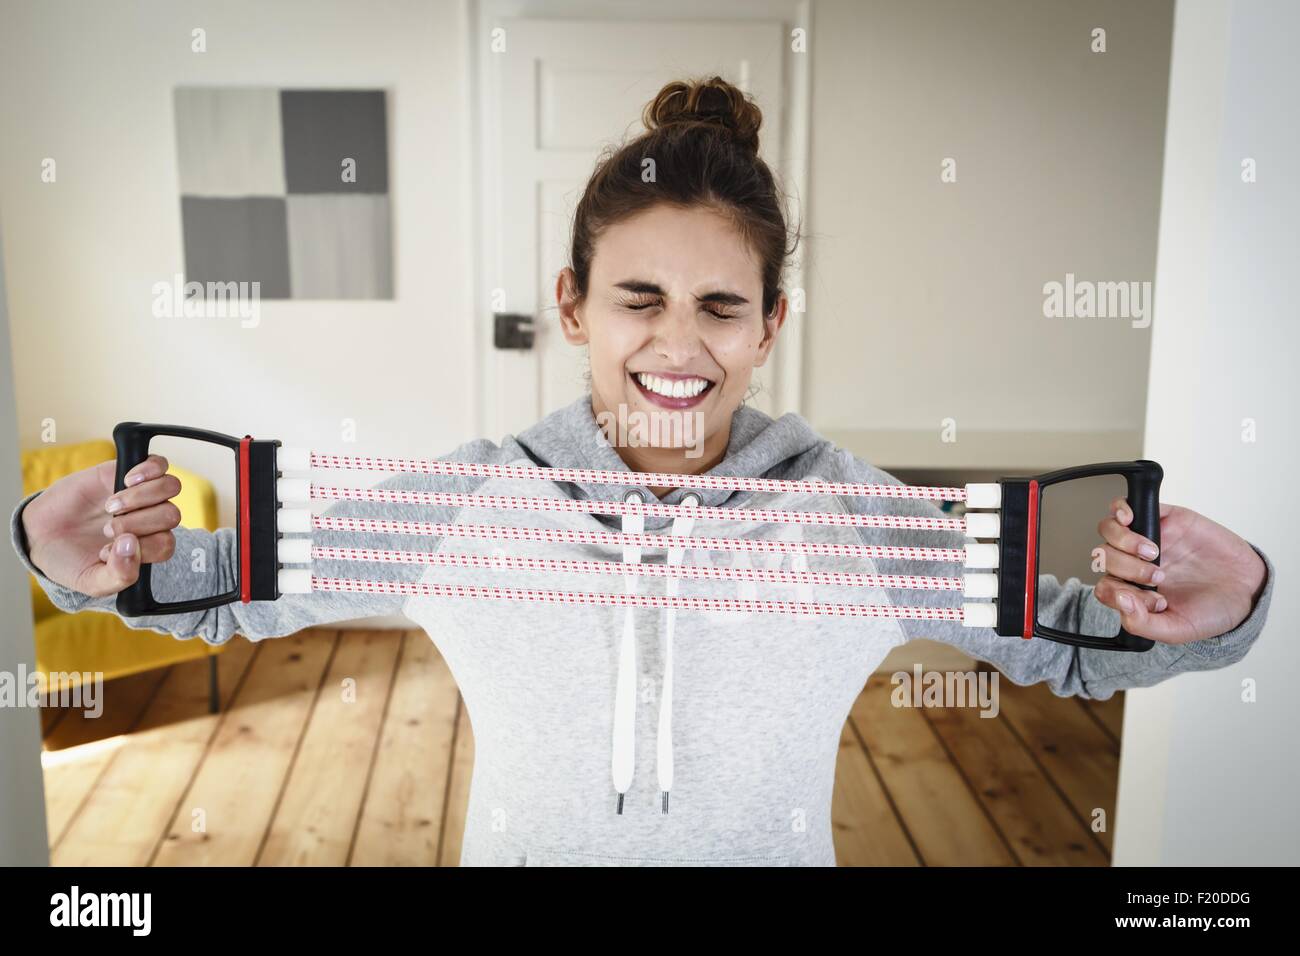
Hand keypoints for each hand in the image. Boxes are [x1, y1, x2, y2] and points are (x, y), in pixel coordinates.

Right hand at [21, 454, 181, 597]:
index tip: (105, 551)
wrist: (38, 535)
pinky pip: (158, 463)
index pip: (166, 545)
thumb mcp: (92, 581)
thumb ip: (118, 575)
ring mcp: (140, 495)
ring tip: (111, 506)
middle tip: (107, 529)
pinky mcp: (125, 472)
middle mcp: (149, 520)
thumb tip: (132, 547)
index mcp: (147, 548)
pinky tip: (125, 481)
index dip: (141, 549)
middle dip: (138, 523)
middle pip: (171, 515)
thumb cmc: (70, 560)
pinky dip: (149, 470)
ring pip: (170, 487)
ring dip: (141, 497)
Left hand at [1094, 497, 1266, 644]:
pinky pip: (1126, 507)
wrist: (1247, 587)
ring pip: (1109, 531)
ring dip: (1123, 541)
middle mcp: (1134, 565)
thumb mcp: (1178, 629)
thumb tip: (1121, 603)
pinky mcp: (1162, 519)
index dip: (1118, 595)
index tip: (1152, 601)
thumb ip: (1144, 624)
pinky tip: (1130, 520)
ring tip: (1154, 553)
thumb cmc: (1212, 608)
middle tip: (1159, 577)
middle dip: (1127, 569)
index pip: (1105, 588)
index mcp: (1133, 592)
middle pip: (1103, 558)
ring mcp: (1146, 540)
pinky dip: (1120, 509)